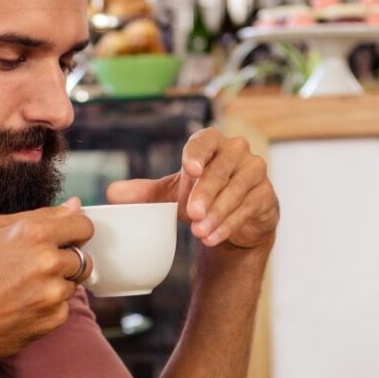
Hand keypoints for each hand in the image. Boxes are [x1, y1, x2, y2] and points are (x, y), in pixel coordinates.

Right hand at [0, 199, 94, 360]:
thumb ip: (41, 215)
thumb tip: (74, 205)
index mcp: (35, 233)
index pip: (83, 225)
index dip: (75, 232)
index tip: (65, 240)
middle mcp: (48, 261)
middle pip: (84, 257)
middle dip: (66, 261)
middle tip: (36, 269)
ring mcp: (54, 292)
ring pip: (74, 283)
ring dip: (57, 285)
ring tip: (25, 288)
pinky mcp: (55, 317)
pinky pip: (64, 307)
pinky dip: (49, 307)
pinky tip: (24, 306)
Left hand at [106, 126, 278, 250]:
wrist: (236, 218)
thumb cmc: (201, 196)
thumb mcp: (170, 194)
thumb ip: (143, 193)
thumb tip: (112, 193)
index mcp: (212, 143)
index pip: (205, 140)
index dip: (198, 152)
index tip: (190, 169)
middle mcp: (237, 151)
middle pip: (221, 168)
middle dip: (205, 192)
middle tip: (190, 214)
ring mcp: (254, 172)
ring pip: (236, 190)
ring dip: (217, 213)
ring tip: (199, 233)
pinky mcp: (266, 195)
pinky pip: (248, 208)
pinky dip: (229, 224)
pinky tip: (212, 237)